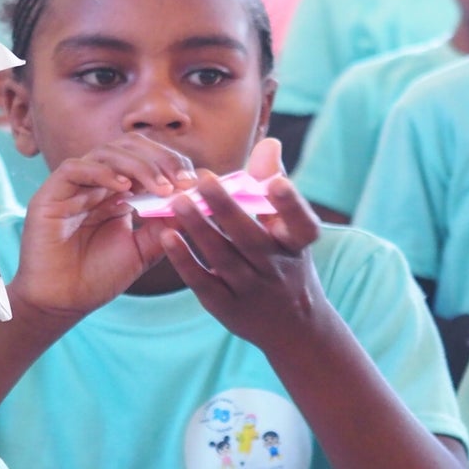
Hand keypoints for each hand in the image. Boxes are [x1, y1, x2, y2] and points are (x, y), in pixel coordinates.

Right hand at [10, 133, 195, 320]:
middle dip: (159, 158)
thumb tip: (193, 198)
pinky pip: (74, 169)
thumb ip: (164, 225)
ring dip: (138, 165)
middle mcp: (94, 183)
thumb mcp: (142, 250)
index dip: (170, 162)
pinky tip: (124, 188)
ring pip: (105, 152)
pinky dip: (102, 173)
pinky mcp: (49, 195)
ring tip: (159, 187)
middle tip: (180, 180)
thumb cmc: (97, 278)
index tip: (192, 182)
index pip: (145, 158)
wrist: (61, 303)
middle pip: (127, 147)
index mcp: (115, 192)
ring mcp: (72, 187)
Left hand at [159, 138, 327, 352]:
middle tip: (204, 179)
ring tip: (177, 201)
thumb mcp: (288, 230)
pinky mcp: (225, 306)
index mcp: (295, 245)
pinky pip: (202, 281)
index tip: (276, 182)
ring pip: (223, 257)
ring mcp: (251, 290)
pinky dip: (184, 259)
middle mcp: (276, 268)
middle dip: (227, 208)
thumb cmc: (284, 260)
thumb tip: (268, 142)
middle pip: (251, 238)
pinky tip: (166, 236)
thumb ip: (272, 185)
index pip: (302, 225)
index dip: (291, 205)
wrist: (291, 327)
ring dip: (199, 229)